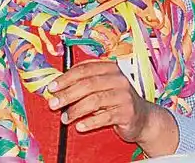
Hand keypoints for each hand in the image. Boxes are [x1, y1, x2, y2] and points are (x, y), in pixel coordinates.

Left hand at [48, 61, 175, 153]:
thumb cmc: (116, 100)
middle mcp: (118, 79)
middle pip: (87, 84)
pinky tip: (80, 126)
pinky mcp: (127, 113)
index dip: (65, 78)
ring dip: (75, 110)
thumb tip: (56, 86)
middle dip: (67, 95)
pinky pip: (105, 118)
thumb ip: (83, 82)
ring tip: (65, 118)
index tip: (52, 87)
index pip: (83, 69)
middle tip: (53, 104)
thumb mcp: (101, 87)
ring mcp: (124, 96)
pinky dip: (90, 122)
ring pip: (94, 101)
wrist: (143, 118)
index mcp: (109, 68)